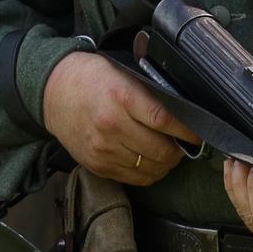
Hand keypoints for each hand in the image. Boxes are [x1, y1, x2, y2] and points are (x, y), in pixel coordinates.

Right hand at [40, 50, 199, 184]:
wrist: (53, 93)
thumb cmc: (93, 78)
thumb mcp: (123, 73)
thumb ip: (151, 92)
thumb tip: (185, 112)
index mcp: (122, 97)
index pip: (165, 120)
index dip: (188, 131)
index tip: (199, 133)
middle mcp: (112, 126)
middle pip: (161, 150)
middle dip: (178, 151)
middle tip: (183, 144)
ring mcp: (103, 149)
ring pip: (150, 168)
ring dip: (165, 164)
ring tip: (168, 152)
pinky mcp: (97, 165)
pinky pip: (134, 178)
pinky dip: (148, 172)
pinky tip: (150, 161)